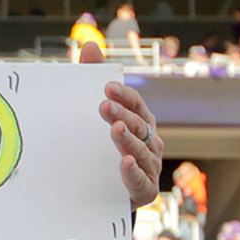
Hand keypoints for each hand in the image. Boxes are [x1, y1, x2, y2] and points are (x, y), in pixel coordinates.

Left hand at [81, 41, 162, 208]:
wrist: (101, 195)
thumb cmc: (102, 149)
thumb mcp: (95, 114)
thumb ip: (92, 78)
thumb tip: (89, 44)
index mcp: (142, 123)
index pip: (137, 104)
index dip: (125, 95)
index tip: (106, 86)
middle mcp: (150, 142)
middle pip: (140, 125)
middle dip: (123, 114)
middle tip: (103, 106)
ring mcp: (149, 167)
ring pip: (141, 151)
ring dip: (128, 139)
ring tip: (115, 129)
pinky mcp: (144, 190)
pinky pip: (140, 180)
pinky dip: (133, 171)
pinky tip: (124, 162)